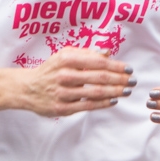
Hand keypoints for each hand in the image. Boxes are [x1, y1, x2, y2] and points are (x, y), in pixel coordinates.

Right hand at [17, 47, 134, 117]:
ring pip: (95, 92)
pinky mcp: (62, 108)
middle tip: (132, 81)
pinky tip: (113, 100)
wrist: (27, 88)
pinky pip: (87, 105)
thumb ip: (86, 53)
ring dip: (115, 92)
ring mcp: (63, 93)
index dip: (116, 65)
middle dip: (120, 79)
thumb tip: (108, 52)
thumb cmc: (50, 70)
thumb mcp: (64, 55)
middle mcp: (64, 75)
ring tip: (126, 91)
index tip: (128, 69)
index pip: (97, 62)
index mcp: (66, 59)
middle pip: (99, 77)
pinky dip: (103, 103)